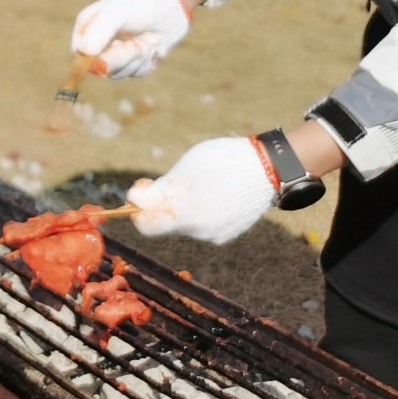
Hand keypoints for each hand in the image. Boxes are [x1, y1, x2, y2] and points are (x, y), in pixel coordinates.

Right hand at [70, 0, 191, 78]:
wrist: (171, 9)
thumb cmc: (139, 5)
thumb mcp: (116, 12)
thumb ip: (97, 31)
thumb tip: (83, 53)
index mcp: (86, 27)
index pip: (80, 53)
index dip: (94, 57)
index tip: (113, 47)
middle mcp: (97, 43)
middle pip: (98, 67)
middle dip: (121, 56)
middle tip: (138, 42)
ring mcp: (115, 56)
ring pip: (118, 73)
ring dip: (136, 58)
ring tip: (147, 39)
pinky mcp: (133, 65)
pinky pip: (134, 74)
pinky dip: (145, 62)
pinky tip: (152, 47)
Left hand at [126, 137, 275, 244]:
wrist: (267, 168)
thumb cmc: (221, 163)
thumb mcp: (183, 171)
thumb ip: (156, 192)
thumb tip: (130, 201)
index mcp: (187, 217)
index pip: (147, 227)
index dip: (138, 209)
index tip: (143, 188)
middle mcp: (202, 233)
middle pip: (167, 223)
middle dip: (162, 203)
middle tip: (169, 179)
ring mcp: (218, 234)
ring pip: (186, 223)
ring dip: (182, 205)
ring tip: (196, 182)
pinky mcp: (230, 232)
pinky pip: (205, 224)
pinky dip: (201, 209)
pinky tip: (212, 191)